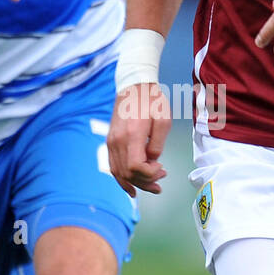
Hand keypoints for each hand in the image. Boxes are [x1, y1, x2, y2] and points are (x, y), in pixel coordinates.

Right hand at [107, 83, 170, 197]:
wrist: (134, 86)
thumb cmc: (152, 101)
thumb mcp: (163, 121)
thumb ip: (158, 145)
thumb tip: (151, 161)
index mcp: (132, 134)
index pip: (135, 166)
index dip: (149, 174)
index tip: (161, 168)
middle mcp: (118, 140)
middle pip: (128, 173)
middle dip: (146, 181)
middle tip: (162, 178)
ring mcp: (111, 142)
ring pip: (119, 173)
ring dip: (136, 183)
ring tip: (152, 187)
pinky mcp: (110, 141)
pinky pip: (113, 166)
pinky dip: (122, 179)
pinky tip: (131, 188)